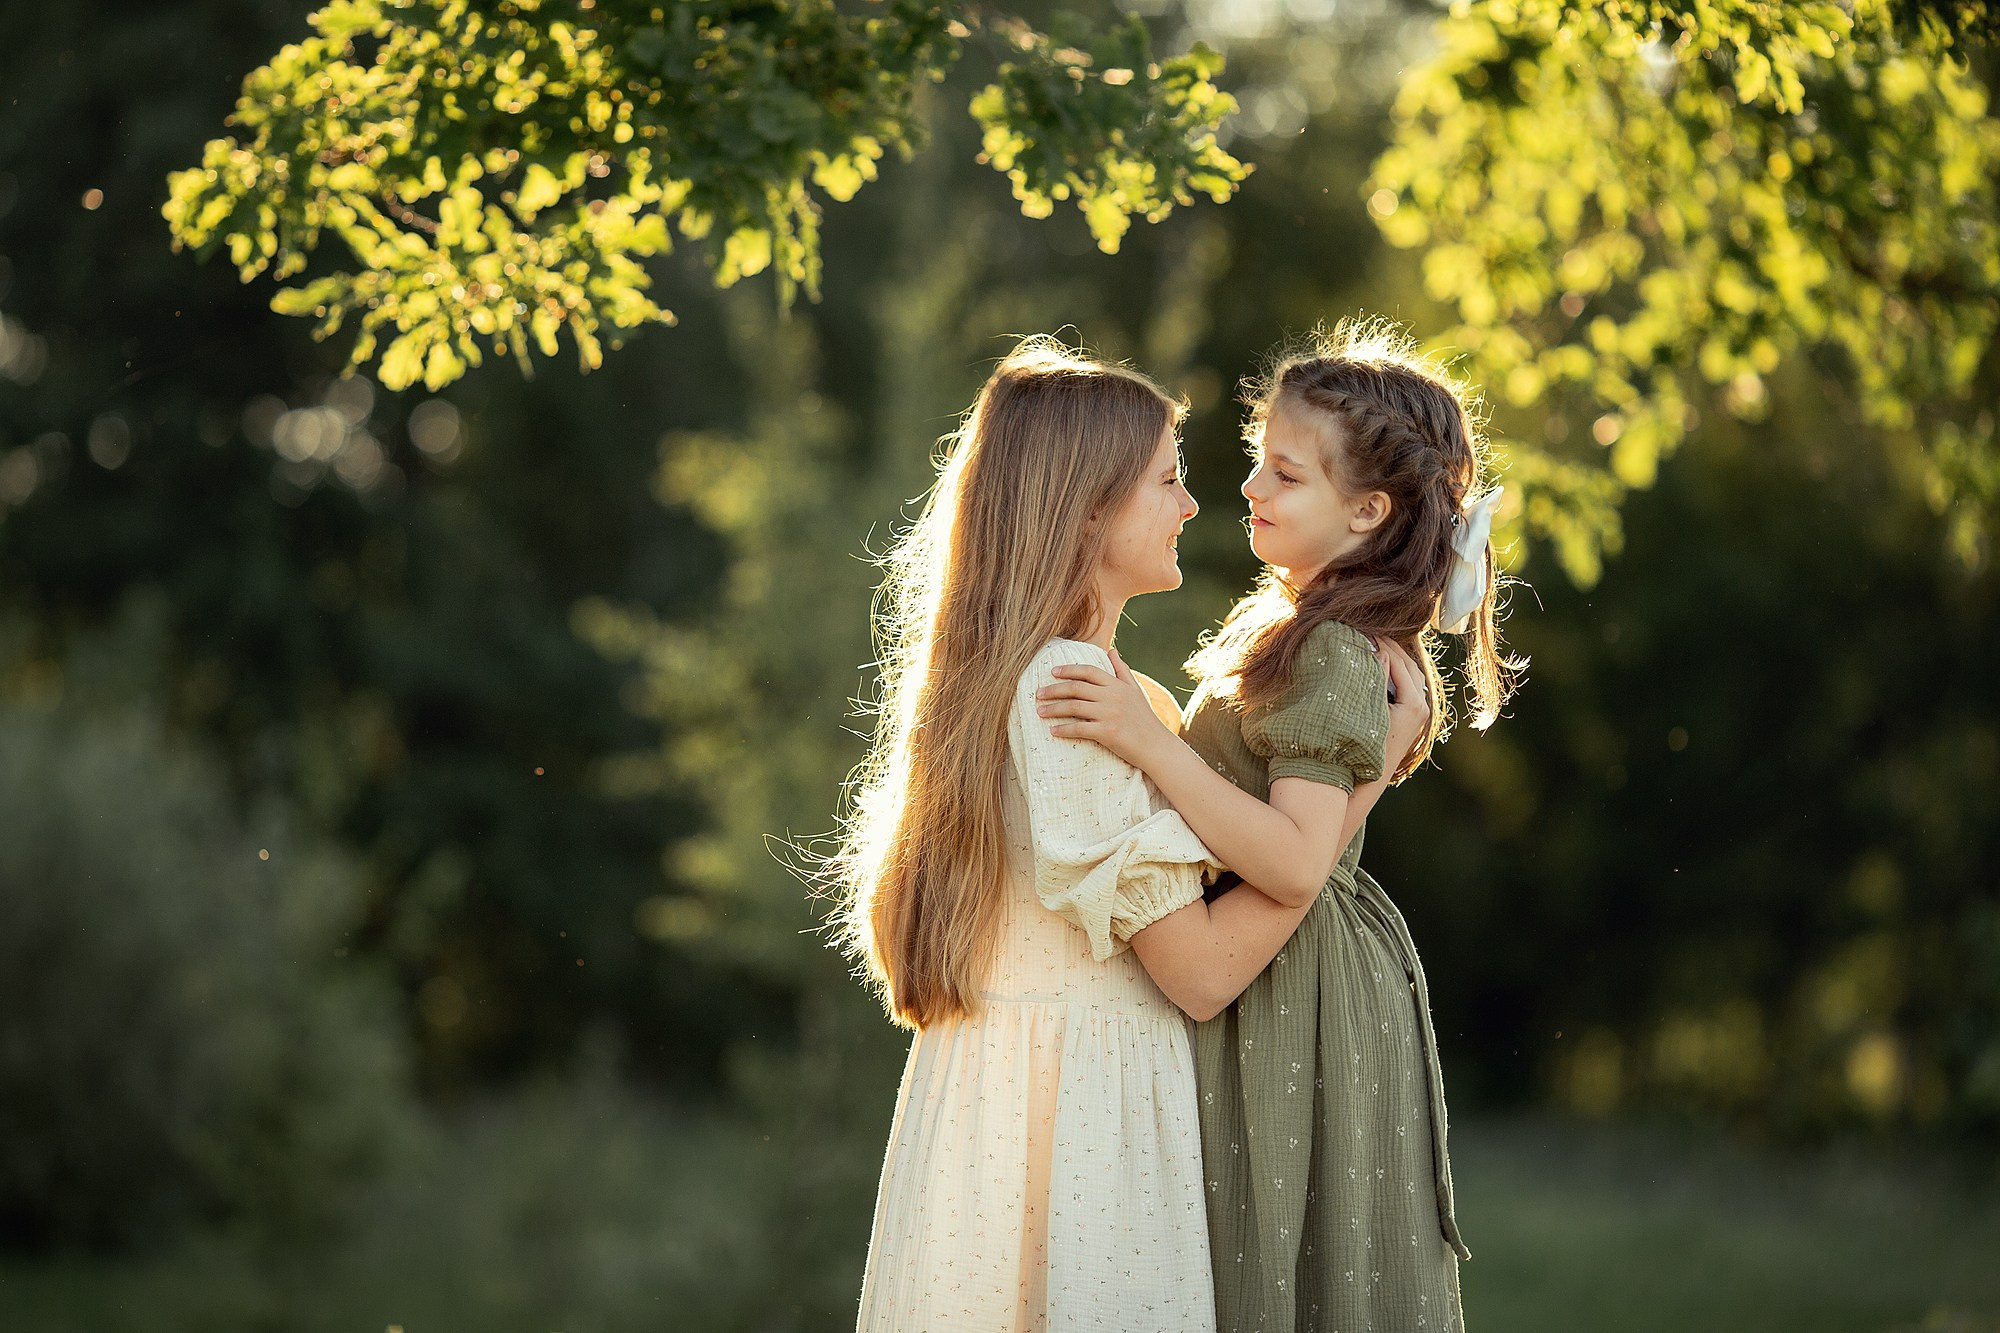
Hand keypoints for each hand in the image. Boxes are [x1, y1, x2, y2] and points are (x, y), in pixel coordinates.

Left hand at [1036, 649, 1173, 768]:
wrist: (1156, 746)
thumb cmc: (1144, 719)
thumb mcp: (1135, 690)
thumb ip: (1121, 670)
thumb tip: (1111, 650)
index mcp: (1117, 685)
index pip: (1088, 672)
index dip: (1068, 670)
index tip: (1052, 672)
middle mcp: (1113, 696)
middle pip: (1076, 688)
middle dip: (1054, 689)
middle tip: (1038, 694)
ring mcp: (1110, 714)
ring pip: (1074, 707)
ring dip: (1053, 709)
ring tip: (1039, 711)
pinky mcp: (1108, 732)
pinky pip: (1080, 728)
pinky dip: (1064, 729)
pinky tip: (1053, 731)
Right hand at [1374, 637, 1428, 776]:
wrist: (1370, 777)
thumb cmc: (1366, 745)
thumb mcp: (1370, 710)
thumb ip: (1378, 680)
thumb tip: (1381, 652)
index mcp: (1414, 703)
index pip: (1399, 664)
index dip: (1382, 646)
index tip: (1365, 632)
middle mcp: (1422, 706)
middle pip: (1409, 665)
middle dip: (1391, 647)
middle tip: (1371, 632)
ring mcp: (1420, 712)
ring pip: (1412, 674)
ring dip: (1396, 657)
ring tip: (1377, 643)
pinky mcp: (1414, 716)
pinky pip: (1409, 684)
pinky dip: (1398, 671)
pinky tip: (1382, 664)